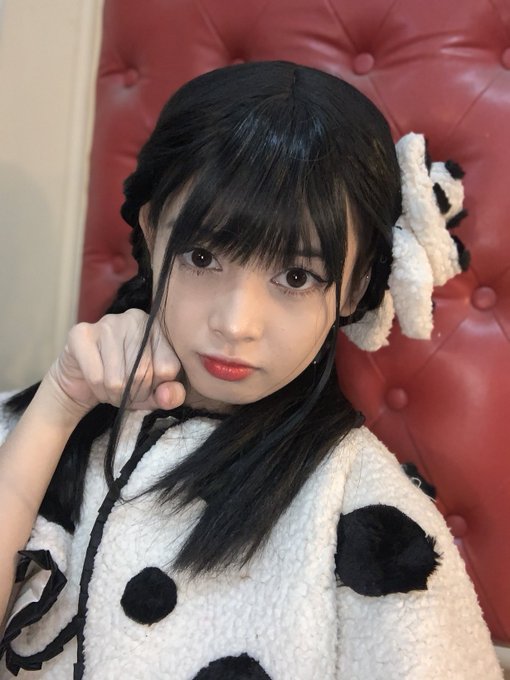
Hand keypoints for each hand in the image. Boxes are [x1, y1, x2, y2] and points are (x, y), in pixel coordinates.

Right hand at [46, 309, 184, 416]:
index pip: (168, 368)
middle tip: (127, 393)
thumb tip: (167, 396)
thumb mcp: (155, 392)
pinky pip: (96, 377)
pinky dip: (98, 391)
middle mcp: (136, 318)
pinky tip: (98, 386)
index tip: (148, 388)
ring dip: (115, 396)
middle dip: (134, 395)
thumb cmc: (127, 382)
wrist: (84, 380)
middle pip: (143, 373)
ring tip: (113, 391)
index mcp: (160, 328)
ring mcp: (108, 322)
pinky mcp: (81, 334)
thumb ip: (172, 395)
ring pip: (118, 379)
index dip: (157, 388)